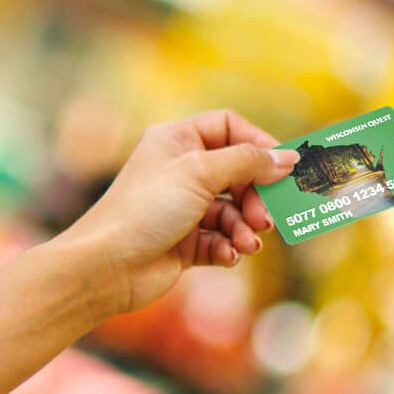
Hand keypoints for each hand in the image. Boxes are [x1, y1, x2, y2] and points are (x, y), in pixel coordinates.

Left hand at [62, 109, 298, 313]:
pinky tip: (228, 255)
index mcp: (176, 140)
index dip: (258, 144)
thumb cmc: (145, 208)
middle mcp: (179, 170)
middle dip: (255, 196)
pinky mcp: (184, 242)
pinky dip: (228, 248)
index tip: (283, 166)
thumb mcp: (200, 173)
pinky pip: (220, 240)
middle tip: (265, 218)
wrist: (107, 265)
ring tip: (247, 243)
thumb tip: (287, 157)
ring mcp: (182, 207)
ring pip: (232, 212)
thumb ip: (247, 162)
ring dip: (245, 228)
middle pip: (237, 173)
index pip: (228, 127)